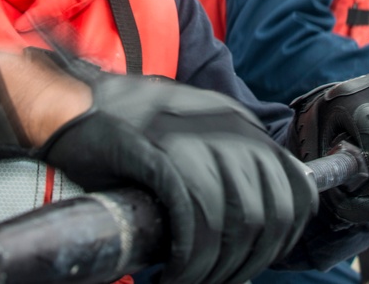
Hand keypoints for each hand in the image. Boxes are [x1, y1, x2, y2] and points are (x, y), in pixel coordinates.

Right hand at [35, 53, 316, 283]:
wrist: (71, 102)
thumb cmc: (129, 129)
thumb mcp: (194, 132)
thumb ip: (228, 163)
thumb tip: (255, 223)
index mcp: (239, 124)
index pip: (297, 187)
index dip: (286, 236)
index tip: (260, 258)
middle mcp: (225, 128)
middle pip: (266, 213)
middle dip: (246, 261)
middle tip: (216, 279)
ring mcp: (191, 139)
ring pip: (233, 221)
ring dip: (213, 267)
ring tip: (188, 281)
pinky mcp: (157, 156)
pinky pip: (192, 220)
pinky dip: (188, 260)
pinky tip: (170, 274)